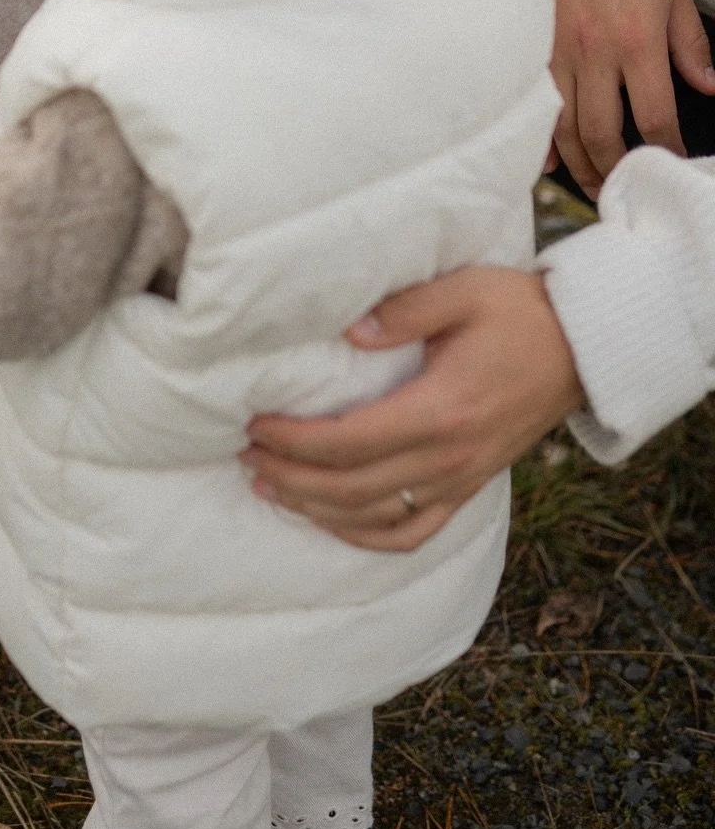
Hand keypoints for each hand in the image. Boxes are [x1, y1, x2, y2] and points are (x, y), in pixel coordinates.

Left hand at [241, 267, 585, 551]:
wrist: (583, 348)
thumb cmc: (518, 311)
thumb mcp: (462, 291)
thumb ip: (402, 311)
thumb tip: (348, 331)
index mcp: (440, 410)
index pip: (348, 442)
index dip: (294, 441)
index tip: (254, 425)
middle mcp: (448, 458)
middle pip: (350, 487)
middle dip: (290, 475)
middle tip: (246, 454)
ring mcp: (461, 479)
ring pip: (375, 518)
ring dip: (317, 509)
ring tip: (270, 486)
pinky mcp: (470, 487)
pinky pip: (413, 531)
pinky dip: (368, 537)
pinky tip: (333, 523)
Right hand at [546, 0, 713, 196]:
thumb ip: (690, 45)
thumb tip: (709, 87)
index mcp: (636, 40)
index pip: (655, 116)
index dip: (666, 148)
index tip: (674, 163)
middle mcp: (593, 53)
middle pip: (602, 134)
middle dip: (616, 170)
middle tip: (627, 188)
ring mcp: (557, 52)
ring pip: (564, 127)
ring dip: (580, 164)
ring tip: (594, 184)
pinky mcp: (532, 46)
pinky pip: (535, 102)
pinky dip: (542, 137)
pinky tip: (550, 161)